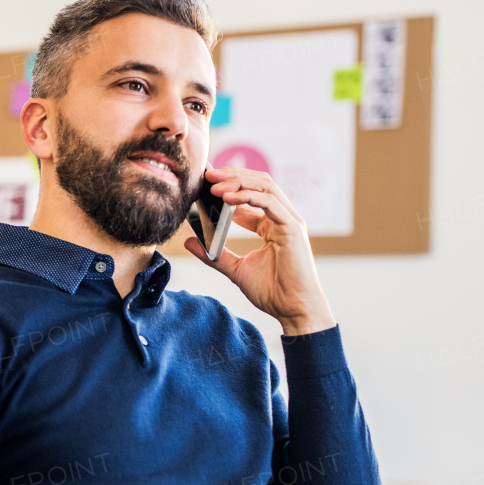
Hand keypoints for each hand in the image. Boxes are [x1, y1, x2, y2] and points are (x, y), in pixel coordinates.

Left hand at [184, 167, 335, 335]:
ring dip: (237, 180)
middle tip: (207, 175)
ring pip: (265, 186)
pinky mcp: (293, 227)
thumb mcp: (234, 269)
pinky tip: (226, 198)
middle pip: (258, 183)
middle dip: (232, 175)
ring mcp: (289, 220)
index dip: (229, 186)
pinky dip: (247, 196)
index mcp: (270, 225)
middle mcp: (281, 218)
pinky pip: (269, 202)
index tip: (205, 185)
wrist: (293, 310)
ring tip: (213, 183)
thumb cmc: (272, 292)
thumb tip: (190, 241)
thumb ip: (214, 254)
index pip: (250, 195)